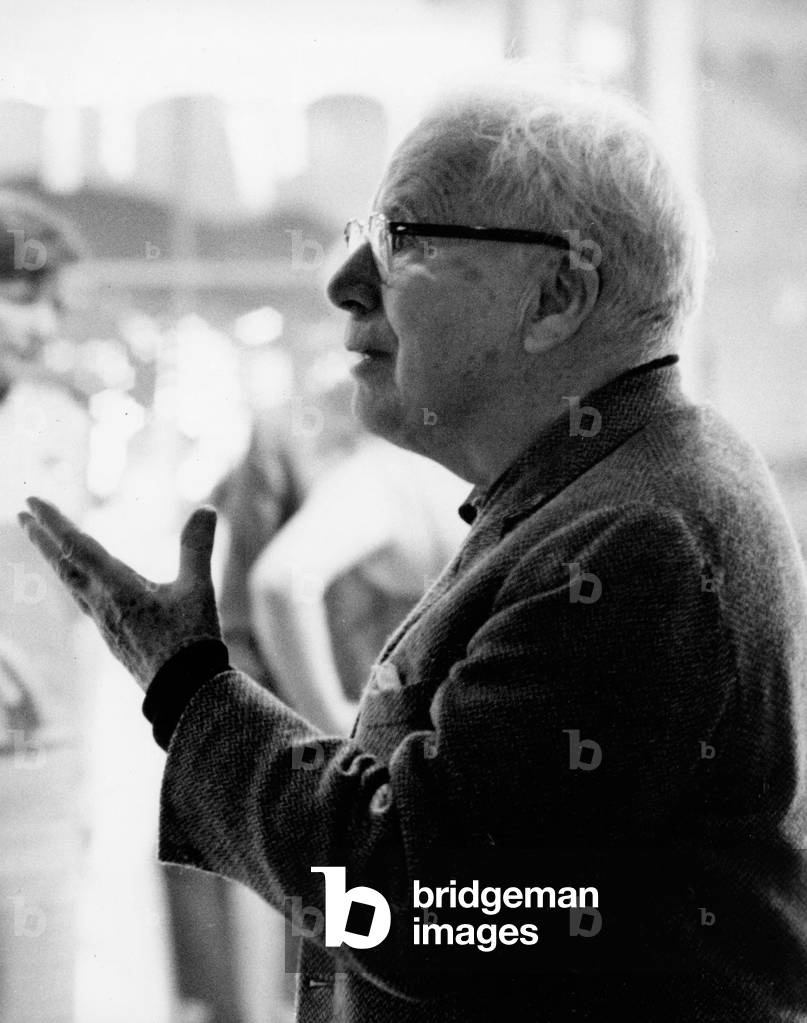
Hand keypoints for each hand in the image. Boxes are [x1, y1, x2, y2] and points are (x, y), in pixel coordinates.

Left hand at [18, 498, 221, 692]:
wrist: (184, 691)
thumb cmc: (191, 640)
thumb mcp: (198, 590)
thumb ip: (197, 549)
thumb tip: (206, 509)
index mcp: (118, 589)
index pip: (78, 548)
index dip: (54, 522)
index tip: (32, 502)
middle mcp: (102, 604)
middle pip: (63, 565)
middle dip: (43, 538)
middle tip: (24, 515)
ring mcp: (104, 623)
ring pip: (70, 584)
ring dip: (55, 558)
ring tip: (45, 543)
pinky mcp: (112, 636)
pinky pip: (83, 600)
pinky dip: (73, 579)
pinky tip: (80, 582)